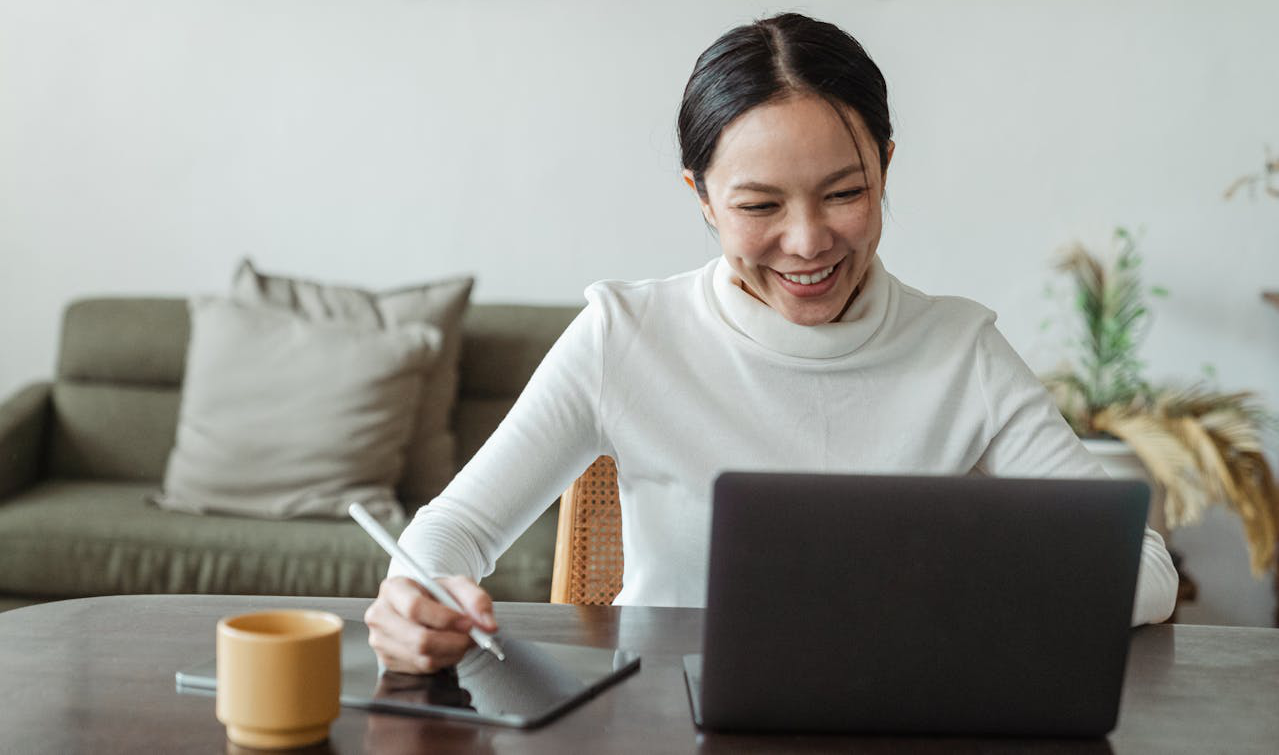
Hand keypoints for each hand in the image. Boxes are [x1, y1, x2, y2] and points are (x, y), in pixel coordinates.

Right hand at [364, 575, 498, 673]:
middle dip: (454, 642)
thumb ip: (477, 599)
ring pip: (423, 657)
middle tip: (473, 637)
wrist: (423, 604)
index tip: (468, 622)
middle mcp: (380, 615)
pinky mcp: (388, 660)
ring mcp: (380, 641)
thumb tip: (488, 625)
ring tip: (462, 640)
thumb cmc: (437, 593)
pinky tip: (448, 648)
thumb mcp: (459, 586)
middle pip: (418, 639)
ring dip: (452, 653)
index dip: (445, 619)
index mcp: (393, 588)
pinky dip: (443, 661)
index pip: (415, 607)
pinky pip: (422, 668)